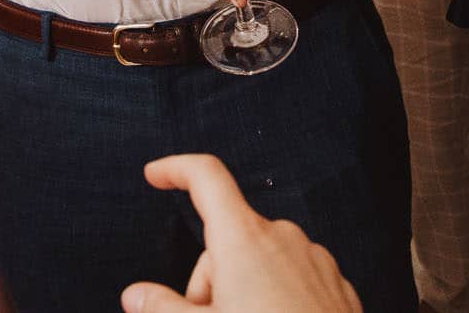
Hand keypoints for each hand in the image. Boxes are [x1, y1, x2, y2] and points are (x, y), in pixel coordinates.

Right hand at [120, 154, 360, 312]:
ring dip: (243, 290)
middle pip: (228, 239)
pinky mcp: (334, 282)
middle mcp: (282, 237)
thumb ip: (162, 308)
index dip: (176, 170)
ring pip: (260, 260)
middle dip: (209, 279)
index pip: (206, 178)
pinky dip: (276, 298)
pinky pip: (292, 276)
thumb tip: (134, 295)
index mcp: (245, 240)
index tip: (156, 173)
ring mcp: (313, 258)